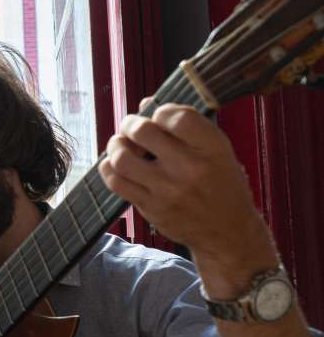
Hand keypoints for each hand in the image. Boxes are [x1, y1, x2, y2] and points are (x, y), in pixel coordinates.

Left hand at [100, 101, 272, 268]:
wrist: (227, 232)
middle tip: (131, 126)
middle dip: (130, 123)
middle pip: (143, 132)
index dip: (161, 110)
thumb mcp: (217, 152)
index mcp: (213, 148)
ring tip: (120, 143)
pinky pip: (116, 182)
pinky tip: (115, 164)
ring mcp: (168, 190)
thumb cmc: (221, 184)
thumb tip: (144, 104)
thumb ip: (186, 127)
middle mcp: (190, 168)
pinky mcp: (151, 208)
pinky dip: (109, 168)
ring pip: (123, 157)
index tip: (159, 115)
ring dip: (115, 145)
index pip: (177, 116)